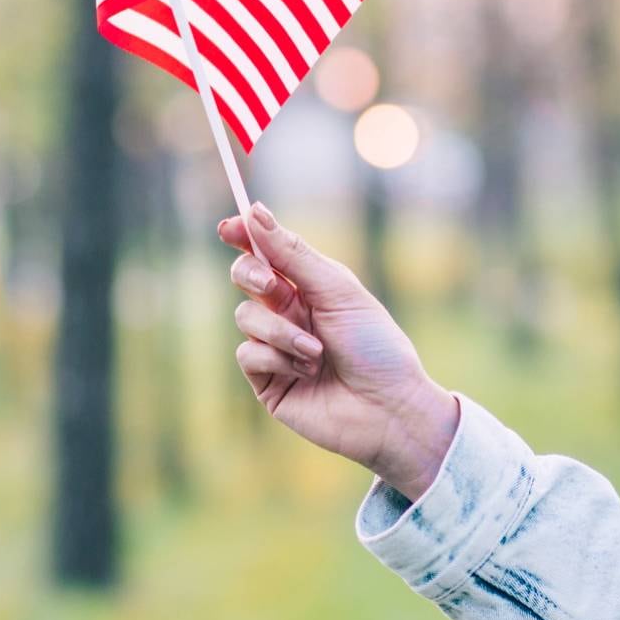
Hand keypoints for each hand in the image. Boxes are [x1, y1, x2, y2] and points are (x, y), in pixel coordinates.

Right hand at [219, 203, 459, 499]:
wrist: (388, 407)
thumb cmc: (375, 346)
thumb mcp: (337, 291)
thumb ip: (294, 255)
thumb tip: (255, 211)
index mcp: (312, 285)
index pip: (269, 252)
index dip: (246, 235)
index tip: (231, 225)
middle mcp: (290, 311)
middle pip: (246, 277)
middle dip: (253, 276)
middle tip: (273, 286)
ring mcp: (276, 345)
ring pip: (246, 316)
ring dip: (281, 331)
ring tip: (316, 352)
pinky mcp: (267, 380)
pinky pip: (248, 353)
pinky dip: (276, 358)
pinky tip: (307, 371)